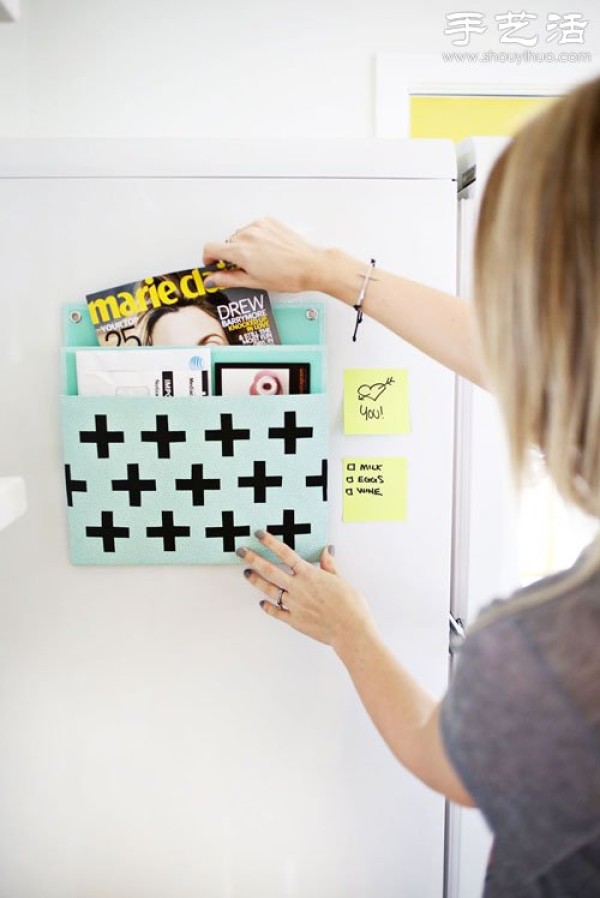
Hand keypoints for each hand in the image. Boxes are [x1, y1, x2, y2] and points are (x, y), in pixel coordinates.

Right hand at [202, 217, 327, 293]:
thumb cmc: (288, 276)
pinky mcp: (269, 221)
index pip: (210, 248)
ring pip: (240, 235)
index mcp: (241, 251)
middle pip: (227, 242)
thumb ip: (228, 279)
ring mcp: (259, 226)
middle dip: (231, 255)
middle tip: (245, 267)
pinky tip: (268, 249)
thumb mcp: (254, 282)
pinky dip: (256, 237)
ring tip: (260, 258)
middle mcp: (247, 234)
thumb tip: (212, 279)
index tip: (213, 264)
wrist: (310, 265)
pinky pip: (254, 228)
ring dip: (244, 245)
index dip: (209, 258)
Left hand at [237, 530, 375, 652]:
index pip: (285, 554)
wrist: (351, 630)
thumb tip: (326, 551)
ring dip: (256, 580)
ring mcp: (294, 604)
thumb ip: (329, 566)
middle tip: (241, 551)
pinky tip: (262, 602)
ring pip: (269, 589)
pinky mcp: (294, 620)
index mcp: (309, 575)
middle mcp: (298, 588)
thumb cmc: (351, 605)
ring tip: (246, 573)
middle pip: (270, 570)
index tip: (259, 534)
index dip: (270, 542)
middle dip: (253, 559)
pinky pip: (276, 612)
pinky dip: (268, 607)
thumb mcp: (341, 580)